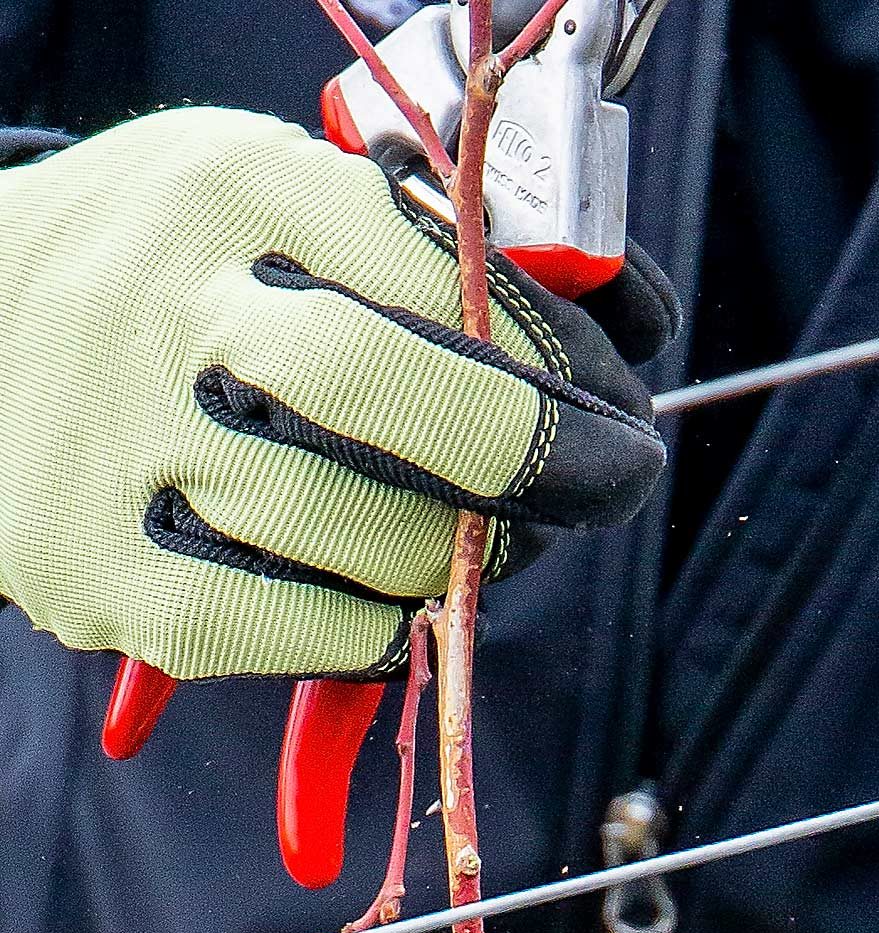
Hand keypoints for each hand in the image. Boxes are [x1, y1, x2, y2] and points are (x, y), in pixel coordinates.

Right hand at [0, 107, 665, 679]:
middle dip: (543, 465)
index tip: (614, 406)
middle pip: (409, 407)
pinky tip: (381, 597)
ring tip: (460, 535)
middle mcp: (170, 314)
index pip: (449, 277)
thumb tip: (611, 325)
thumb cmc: (166, 270)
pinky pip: (295, 629)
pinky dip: (375, 629)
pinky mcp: (100, 573)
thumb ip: (428, 252)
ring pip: (370, 539)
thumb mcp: (283, 205)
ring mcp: (124, 452)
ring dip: (458, 554)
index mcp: (236, 193)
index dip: (565, 361)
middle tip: (599, 484)